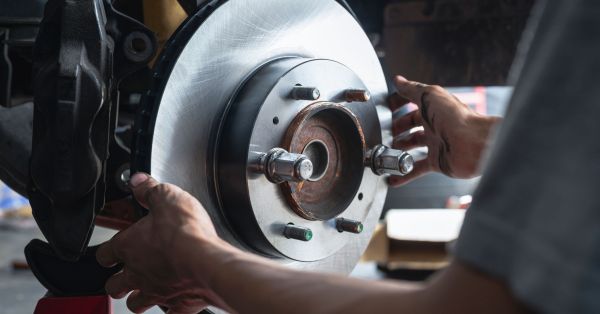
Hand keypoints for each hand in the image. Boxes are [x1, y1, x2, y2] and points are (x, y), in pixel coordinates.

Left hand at [96, 173, 233, 312]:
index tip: (113, 250)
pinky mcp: (179, 305)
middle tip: (124, 276)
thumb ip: (149, 189)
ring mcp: (157, 292)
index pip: (104, 254)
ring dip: (139, 298)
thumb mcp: (166, 197)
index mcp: (130, 247)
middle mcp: (138, 273)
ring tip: (147, 290)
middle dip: (117, 282)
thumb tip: (137, 181)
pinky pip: (170, 313)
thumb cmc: (186, 233)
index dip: (107, 252)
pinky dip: (172, 308)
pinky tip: (178, 302)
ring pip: (136, 304)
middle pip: (114, 286)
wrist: (208, 262)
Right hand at [388, 76, 499, 186]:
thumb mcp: (430, 96)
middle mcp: (435, 125)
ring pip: (413, 146)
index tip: (388, 107)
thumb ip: (412, 89)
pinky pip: (417, 169)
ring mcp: (436, 144)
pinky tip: (394, 178)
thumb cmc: (457, 119)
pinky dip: (404, 175)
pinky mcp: (437, 162)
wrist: (474, 144)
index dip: (399, 104)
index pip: (412, 104)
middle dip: (398, 129)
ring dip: (399, 149)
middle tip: (385, 132)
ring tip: (387, 152)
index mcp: (433, 109)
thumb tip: (399, 80)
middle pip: (412, 126)